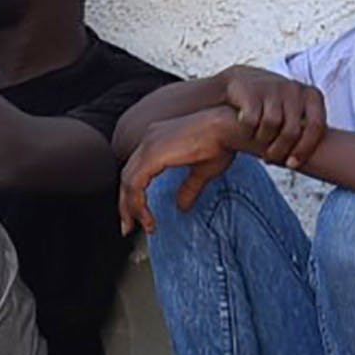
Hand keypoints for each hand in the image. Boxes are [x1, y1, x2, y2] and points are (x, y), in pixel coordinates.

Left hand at [118, 109, 248, 230]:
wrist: (229, 128)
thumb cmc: (222, 142)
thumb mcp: (202, 171)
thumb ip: (188, 188)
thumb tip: (181, 206)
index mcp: (157, 140)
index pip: (136, 170)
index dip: (133, 195)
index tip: (138, 216)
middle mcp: (149, 139)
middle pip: (127, 176)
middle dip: (126, 204)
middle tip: (128, 226)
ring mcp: (149, 145)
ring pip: (128, 181)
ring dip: (131, 207)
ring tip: (140, 226)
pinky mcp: (153, 154)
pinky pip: (135, 183)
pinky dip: (137, 202)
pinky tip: (146, 217)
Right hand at [211, 67, 330, 170]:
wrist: (239, 82)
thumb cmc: (273, 105)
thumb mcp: (294, 110)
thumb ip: (306, 128)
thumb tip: (323, 163)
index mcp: (312, 95)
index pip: (316, 127)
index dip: (305, 149)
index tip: (291, 164)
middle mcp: (295, 89)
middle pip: (292, 130)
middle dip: (280, 150)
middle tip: (270, 159)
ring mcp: (274, 88)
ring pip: (272, 125)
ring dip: (263, 141)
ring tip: (259, 145)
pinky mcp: (252, 91)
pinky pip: (252, 120)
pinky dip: (248, 130)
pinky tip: (246, 132)